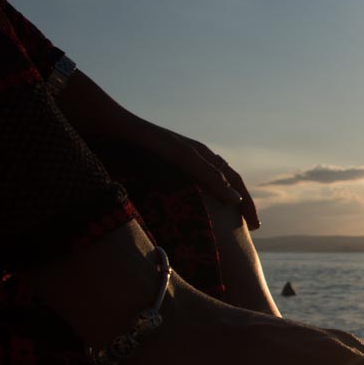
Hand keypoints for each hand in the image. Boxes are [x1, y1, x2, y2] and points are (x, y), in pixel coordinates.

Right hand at [57, 68, 259, 228]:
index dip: (237, 202)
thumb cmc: (118, 150)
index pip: (221, 183)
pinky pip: (204, 168)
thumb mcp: (142, 177)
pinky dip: (220, 184)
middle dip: (247, 203)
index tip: (247, 227)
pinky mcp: (177, 148)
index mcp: (189, 161)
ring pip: (225, 174)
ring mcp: (187, 148)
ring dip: (241, 197)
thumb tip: (156, 217)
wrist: (102, 125)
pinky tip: (232, 199)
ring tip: (251, 218)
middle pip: (231, 178)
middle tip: (257, 227)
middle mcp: (194, 152)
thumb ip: (156, 190)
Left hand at [121, 119, 259, 230]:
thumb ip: (209, 176)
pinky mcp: (155, 177)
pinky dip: (190, 211)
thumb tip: (236, 200)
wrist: (107, 130)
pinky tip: (185, 226)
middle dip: (236, 209)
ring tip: (220, 233)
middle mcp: (191, 162)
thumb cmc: (147, 142)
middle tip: (246, 234)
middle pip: (222, 188)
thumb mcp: (184, 158)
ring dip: (214, 212)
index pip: (234, 182)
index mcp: (202, 156)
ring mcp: (173, 170)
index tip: (256, 227)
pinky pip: (180, 197)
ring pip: (202, 194)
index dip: (247, 204)